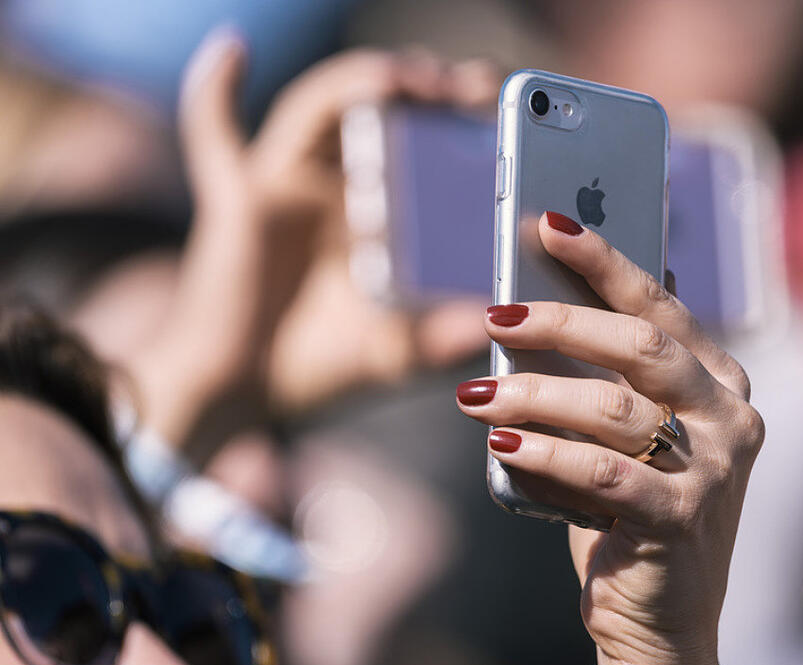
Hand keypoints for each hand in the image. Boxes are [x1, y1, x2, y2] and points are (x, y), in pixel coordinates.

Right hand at [131, 30, 496, 448]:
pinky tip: (233, 47)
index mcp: (377, 214)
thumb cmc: (320, 368)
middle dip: (426, 90)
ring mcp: (286, 186)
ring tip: (409, 79)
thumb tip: (497, 318)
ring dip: (362, 83)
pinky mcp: (238, 199)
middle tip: (474, 85)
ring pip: (322, 108)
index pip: (424, 150)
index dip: (462, 124)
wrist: (245, 395)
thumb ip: (439, 337)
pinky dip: (214, 91)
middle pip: (380, 113)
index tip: (504, 115)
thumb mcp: (396, 351)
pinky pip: (213, 136)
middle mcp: (334, 188)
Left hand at [457, 213, 763, 664]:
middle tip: (494, 314)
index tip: (547, 224)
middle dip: (560, 322)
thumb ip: (607, 372)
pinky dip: (545, 453)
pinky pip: (603, 472)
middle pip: (641, 345)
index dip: (603, 262)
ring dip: (534, 393)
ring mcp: (715, 470)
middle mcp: (730, 416)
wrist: (662, 617)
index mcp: (719, 381)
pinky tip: (501, 442)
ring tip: (475, 394)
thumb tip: (548, 301)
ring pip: (614, 407)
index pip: (660, 305)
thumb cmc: (629, 508)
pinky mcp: (682, 519)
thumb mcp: (625, 431)